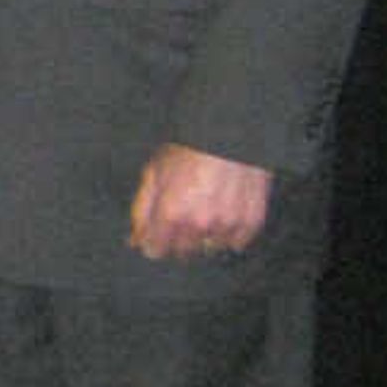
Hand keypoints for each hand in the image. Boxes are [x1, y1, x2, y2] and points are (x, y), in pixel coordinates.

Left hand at [129, 143, 272, 260]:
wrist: (229, 134)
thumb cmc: (189, 149)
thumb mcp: (154, 174)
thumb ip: (142, 210)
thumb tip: (135, 239)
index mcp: (170, 213)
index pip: (155, 251)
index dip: (153, 242)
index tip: (157, 234)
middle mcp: (198, 224)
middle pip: (182, 252)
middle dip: (178, 239)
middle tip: (183, 214)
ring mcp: (227, 225)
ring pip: (210, 248)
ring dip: (205, 236)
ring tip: (206, 209)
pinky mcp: (250, 222)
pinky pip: (236, 243)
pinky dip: (230, 234)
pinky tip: (225, 212)